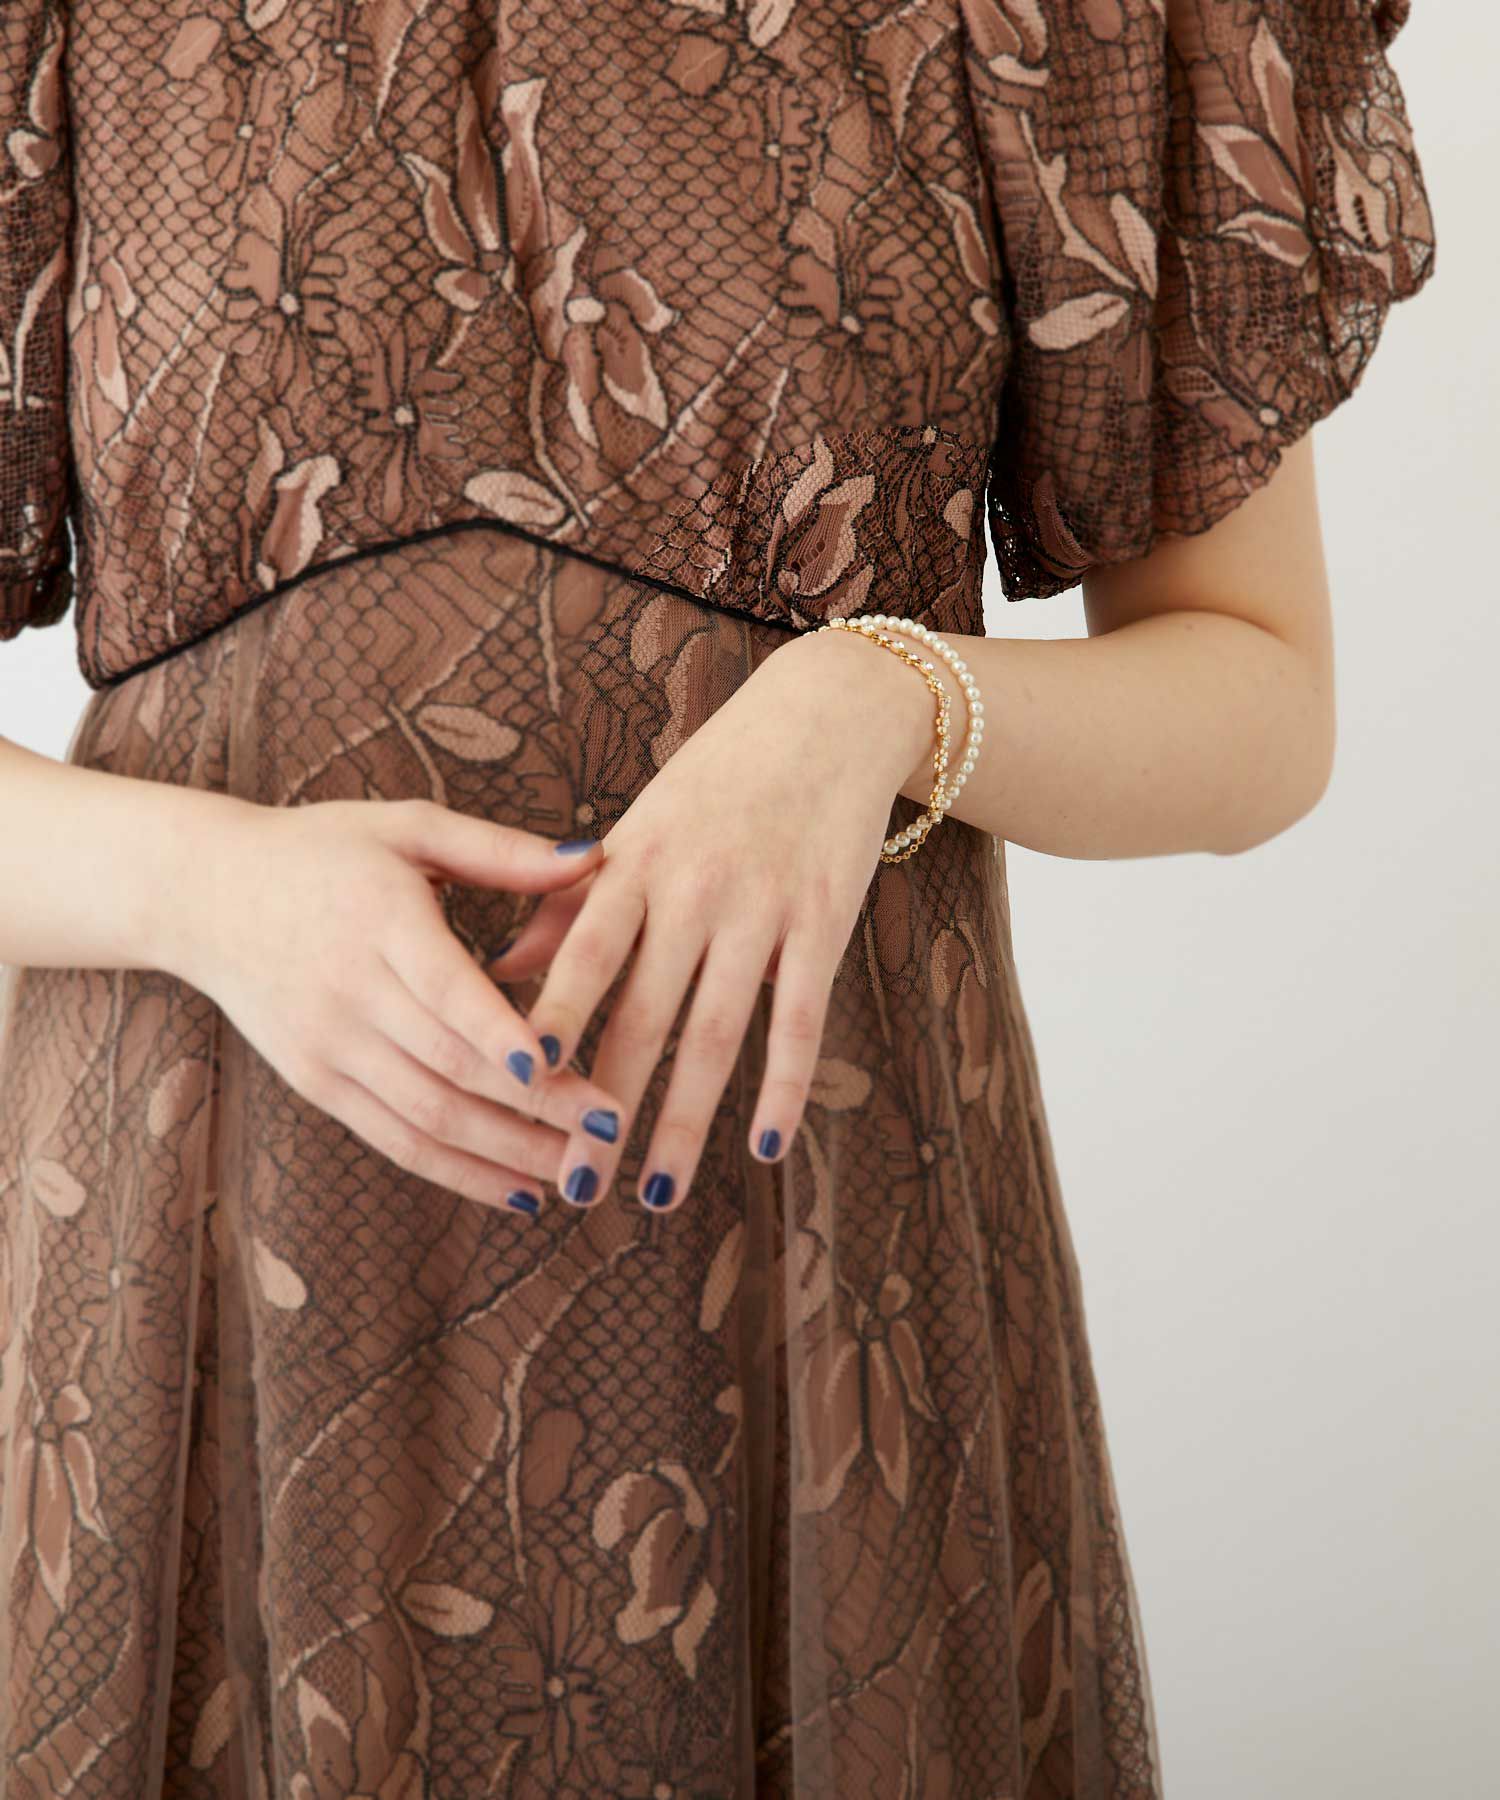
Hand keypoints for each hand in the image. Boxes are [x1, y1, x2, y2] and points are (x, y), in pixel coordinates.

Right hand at [165, 796, 626, 1216]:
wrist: (204, 894)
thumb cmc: (323, 851)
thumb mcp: (407, 828)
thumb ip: (501, 851)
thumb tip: (597, 860)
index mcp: (379, 922)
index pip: (446, 991)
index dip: (501, 1035)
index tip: (559, 1066)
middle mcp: (350, 995)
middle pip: (452, 1067)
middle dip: (539, 1106)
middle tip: (614, 1129)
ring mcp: (330, 1048)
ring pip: (430, 1118)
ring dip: (511, 1154)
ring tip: (585, 1173)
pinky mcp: (319, 1084)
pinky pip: (397, 1141)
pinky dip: (461, 1173)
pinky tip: (521, 1192)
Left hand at [493, 625, 936, 1212]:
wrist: (825, 717)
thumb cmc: (715, 782)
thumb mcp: (635, 829)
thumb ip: (569, 903)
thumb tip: (494, 972)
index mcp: (632, 861)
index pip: (581, 954)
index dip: (549, 1019)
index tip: (511, 1087)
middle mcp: (691, 887)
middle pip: (642, 1013)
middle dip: (605, 1104)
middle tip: (573, 1183)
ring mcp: (761, 907)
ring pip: (718, 1032)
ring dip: (687, 1118)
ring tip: (659, 1193)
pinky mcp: (823, 923)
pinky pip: (801, 1020)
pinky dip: (784, 1088)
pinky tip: (767, 1149)